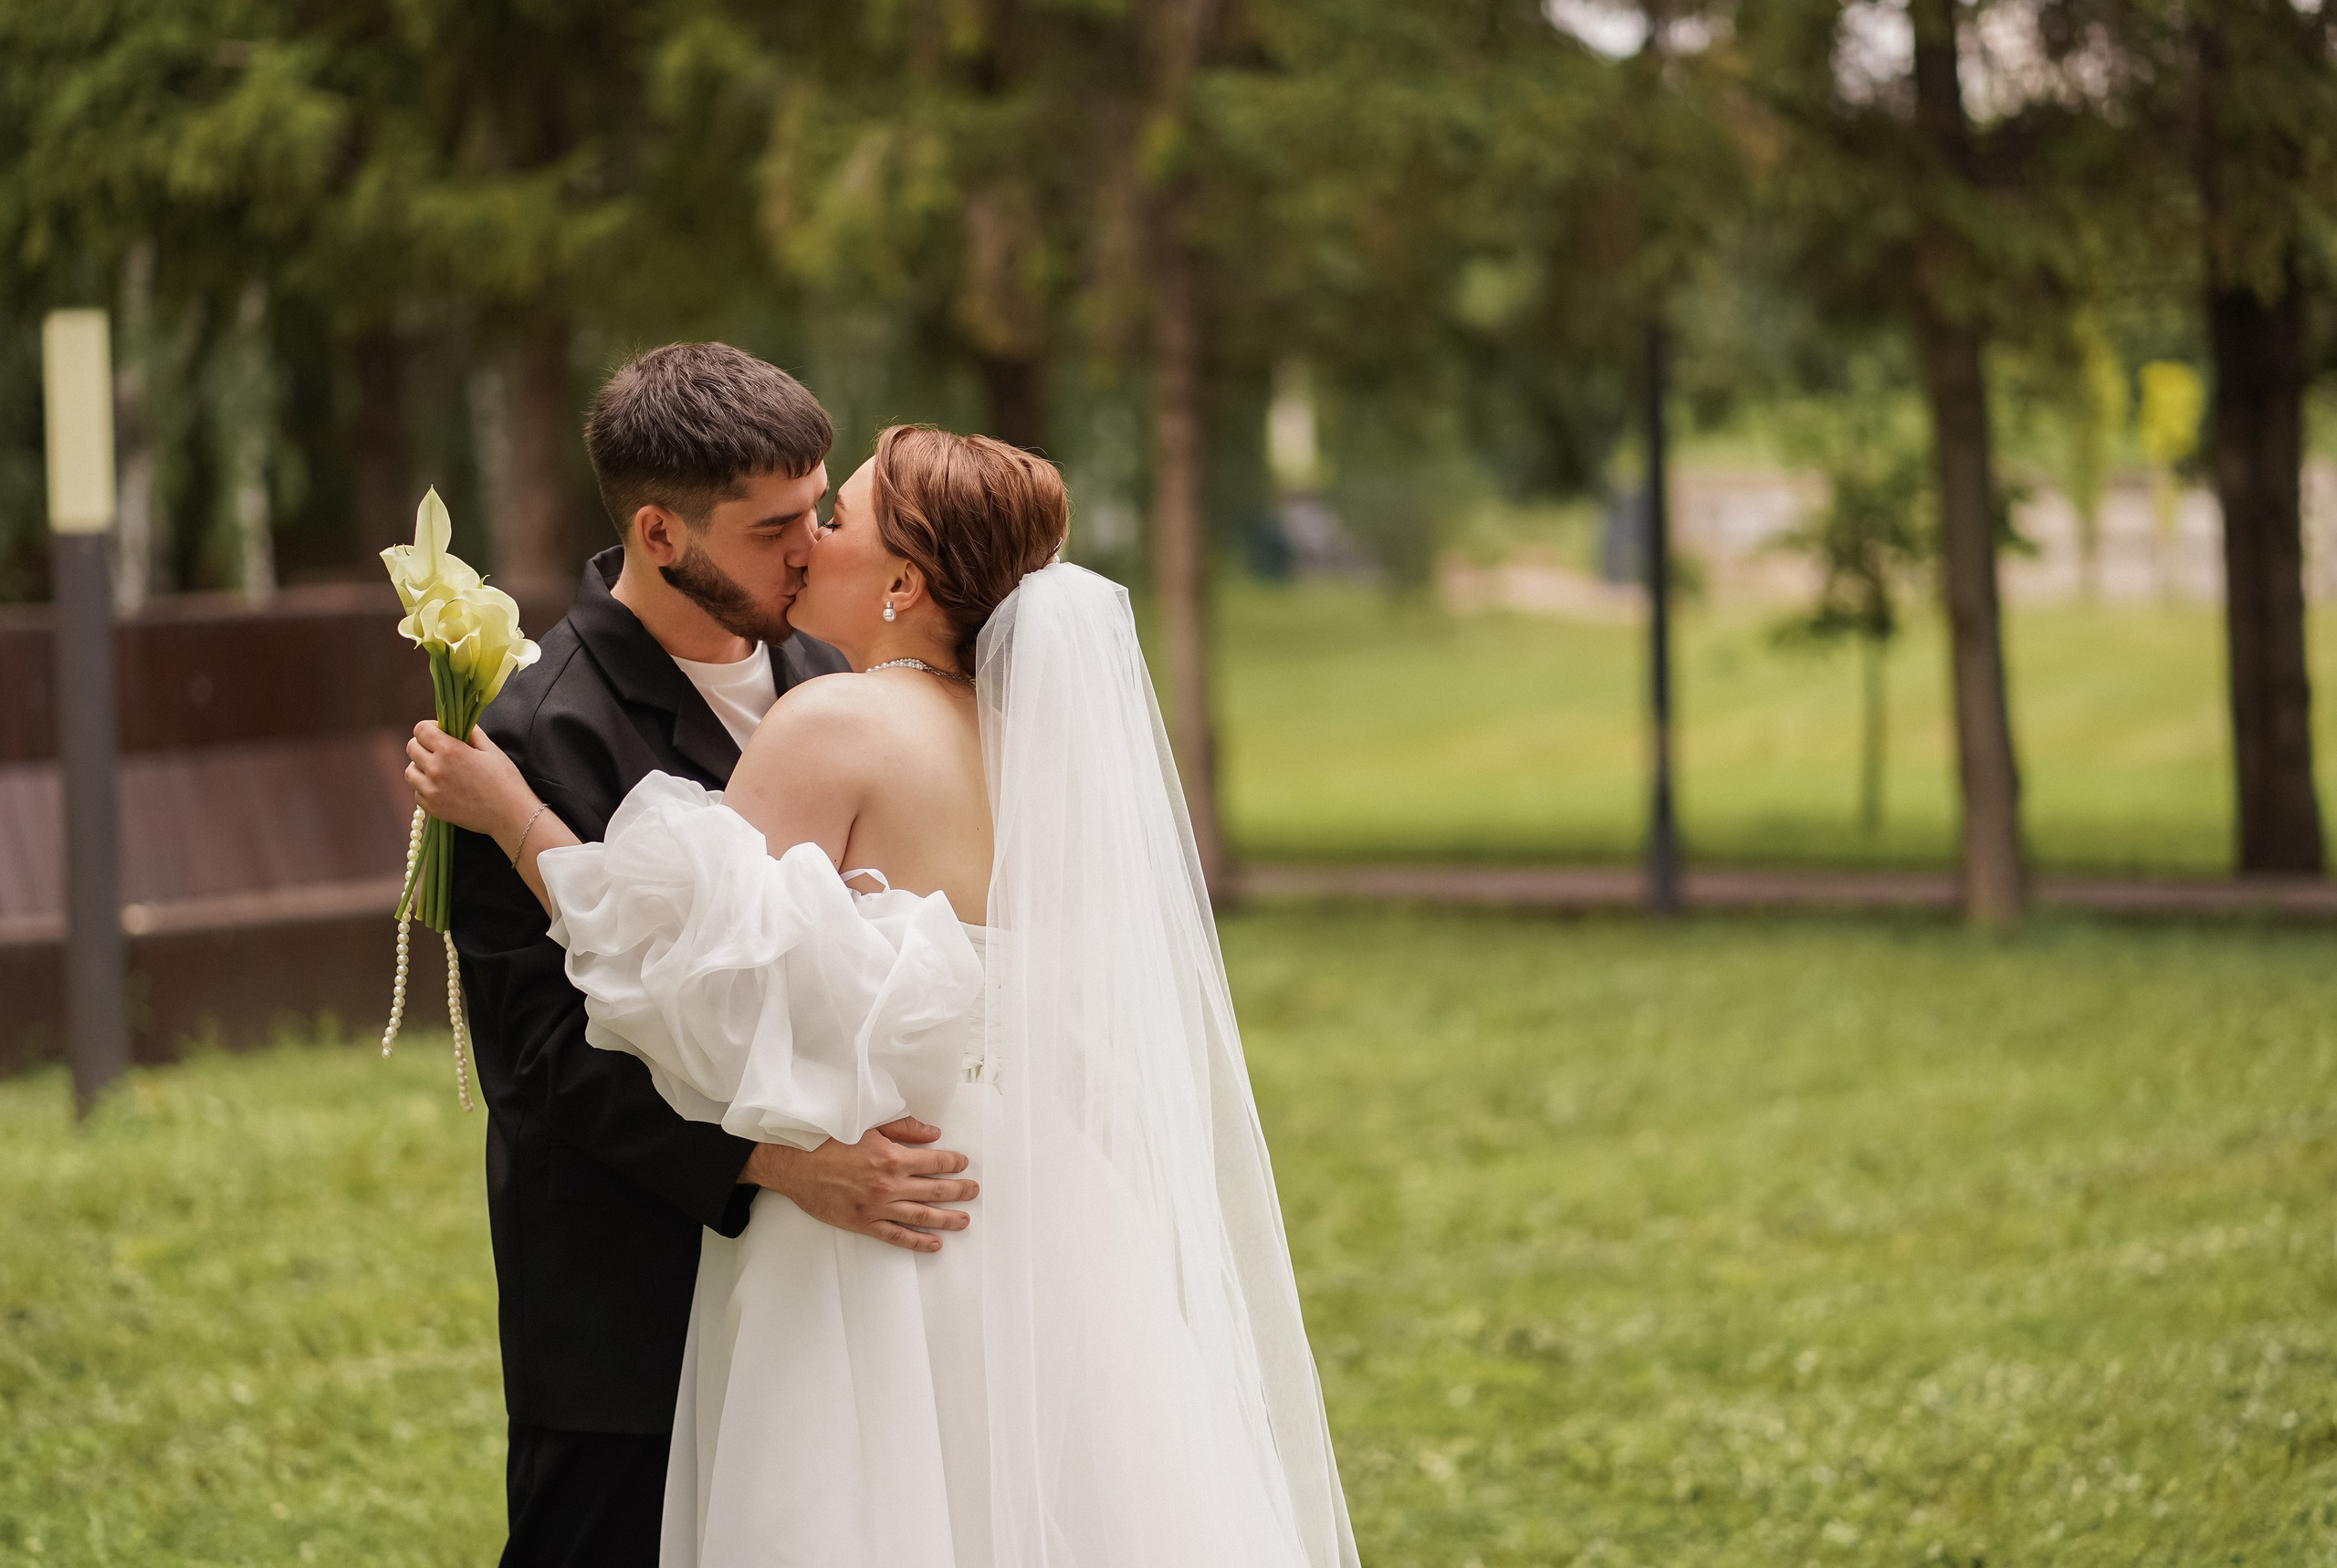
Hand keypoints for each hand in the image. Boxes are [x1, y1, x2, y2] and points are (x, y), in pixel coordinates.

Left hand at [406, 721, 536, 841]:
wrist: (511, 815)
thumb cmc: (505, 780)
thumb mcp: (491, 750)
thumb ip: (471, 733)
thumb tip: (458, 725)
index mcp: (451, 750)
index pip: (420, 730)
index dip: (429, 728)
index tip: (439, 733)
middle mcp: (436, 769)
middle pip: (411, 748)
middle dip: (423, 745)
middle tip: (439, 751)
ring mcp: (432, 791)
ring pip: (410, 771)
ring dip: (421, 767)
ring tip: (439, 771)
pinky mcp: (433, 808)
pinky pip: (417, 792)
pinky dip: (426, 788)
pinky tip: (443, 788)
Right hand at [741, 1116, 976, 1252]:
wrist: (793, 1164)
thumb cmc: (827, 1141)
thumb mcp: (868, 1126)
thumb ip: (904, 1130)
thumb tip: (933, 1134)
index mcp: (892, 1157)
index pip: (935, 1162)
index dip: (954, 1163)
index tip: (963, 1164)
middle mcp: (889, 1185)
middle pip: (935, 1191)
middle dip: (959, 1191)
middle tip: (973, 1192)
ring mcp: (877, 1207)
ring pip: (921, 1216)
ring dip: (946, 1219)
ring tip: (964, 1220)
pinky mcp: (863, 1223)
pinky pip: (896, 1236)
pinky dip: (918, 1242)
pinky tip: (934, 1243)